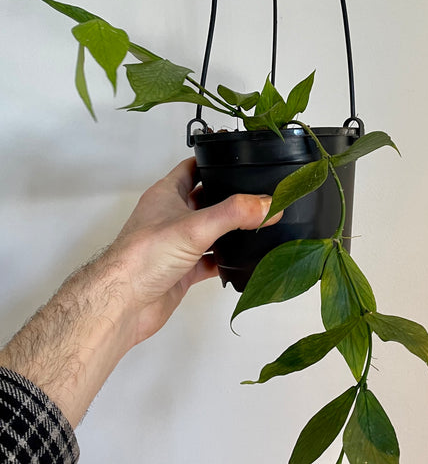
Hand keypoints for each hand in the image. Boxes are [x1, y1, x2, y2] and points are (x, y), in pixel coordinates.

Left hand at [0, 158, 280, 426]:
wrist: (123, 303)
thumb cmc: (144, 256)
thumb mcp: (195, 226)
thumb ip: (234, 213)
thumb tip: (268, 204)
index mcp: (166, 194)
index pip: (192, 168)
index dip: (214, 161)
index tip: (241, 159)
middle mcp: (170, 217)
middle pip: (205, 200)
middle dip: (230, 198)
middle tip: (260, 194)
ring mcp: (176, 245)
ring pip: (210, 233)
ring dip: (231, 231)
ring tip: (261, 225)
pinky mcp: (182, 271)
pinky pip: (210, 262)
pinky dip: (226, 261)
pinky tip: (245, 261)